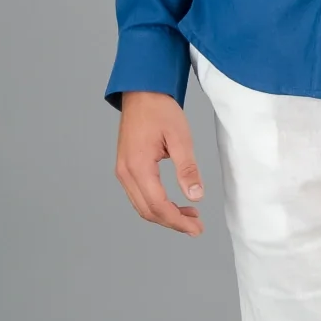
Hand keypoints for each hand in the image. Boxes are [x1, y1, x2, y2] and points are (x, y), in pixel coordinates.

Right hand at [114, 90, 205, 234]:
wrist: (142, 92)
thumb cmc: (160, 110)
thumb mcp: (181, 138)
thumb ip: (187, 169)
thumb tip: (196, 196)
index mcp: (138, 166)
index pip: (158, 205)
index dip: (178, 221)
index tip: (197, 228)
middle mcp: (125, 172)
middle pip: (147, 211)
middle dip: (173, 222)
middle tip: (197, 226)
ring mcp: (122, 170)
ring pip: (142, 206)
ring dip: (165, 215)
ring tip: (190, 216)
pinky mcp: (125, 167)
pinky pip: (139, 195)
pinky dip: (156, 204)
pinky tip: (174, 203)